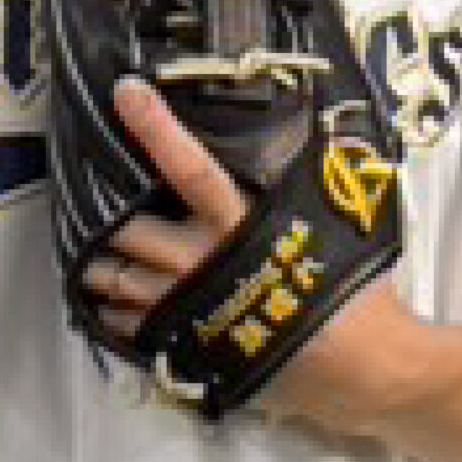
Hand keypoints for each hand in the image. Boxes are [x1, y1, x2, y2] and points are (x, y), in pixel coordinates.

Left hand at [84, 77, 410, 432]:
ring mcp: (187, 305)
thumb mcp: (328, 232)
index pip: (190, 167)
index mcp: (243, 223)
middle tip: (105, 213)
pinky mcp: (182, 344)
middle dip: (110, 222)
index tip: (128, 93)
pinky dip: (116, 311)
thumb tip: (299, 159)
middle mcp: (206, 259)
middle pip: (131, 227)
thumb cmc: (352, 298)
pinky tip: (122, 305)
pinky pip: (126, 324)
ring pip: (117, 276)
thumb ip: (294, 201)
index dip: (156, 128)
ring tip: (102, 259)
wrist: (359, 368)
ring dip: (103, 266)